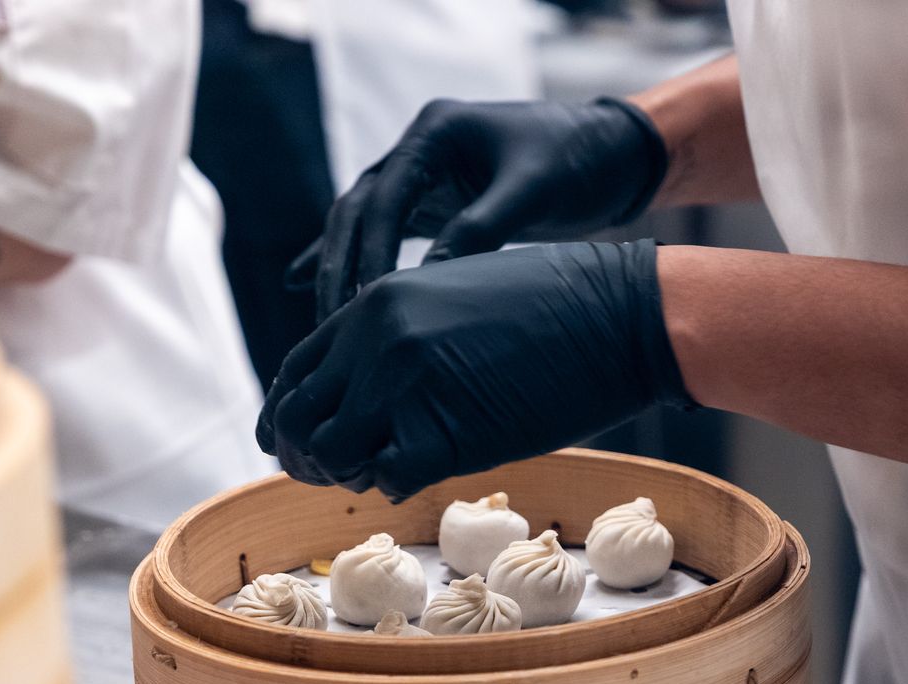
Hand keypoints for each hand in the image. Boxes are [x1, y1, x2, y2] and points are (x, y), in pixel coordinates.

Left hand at [258, 240, 691, 499]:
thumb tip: (367, 387)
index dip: (289, 419)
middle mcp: (374, 342)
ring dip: (349, 476)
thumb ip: (401, 335)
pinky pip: (386, 479)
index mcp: (373, 304)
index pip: (295, 375)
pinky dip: (395, 487)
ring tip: (384, 472)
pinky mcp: (442, 431)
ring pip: (330, 456)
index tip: (300, 445)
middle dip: (308, 457)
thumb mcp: (453, 296)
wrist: (619, 315)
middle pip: (298, 421)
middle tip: (340, 474)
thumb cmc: (556, 305)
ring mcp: (404, 385)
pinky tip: (423, 474)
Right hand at [294, 98, 668, 322]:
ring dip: (339, 272)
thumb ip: (480, 227)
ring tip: (321, 327)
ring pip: (361, 227)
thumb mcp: (531, 190)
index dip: (369, 251)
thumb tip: (423, 283)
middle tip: (329, 327)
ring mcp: (418, 178)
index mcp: (434, 132)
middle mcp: (415, 150)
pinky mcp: (429, 205)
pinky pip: (377, 234)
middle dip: (340, 269)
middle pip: (356, 212)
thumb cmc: (576, 161)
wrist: (608, 154)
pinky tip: (300, 286)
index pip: (383, 196)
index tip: (362, 301)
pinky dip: (343, 259)